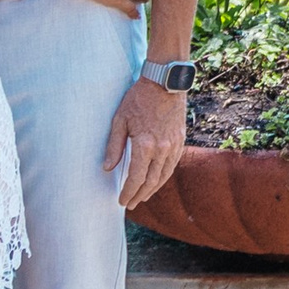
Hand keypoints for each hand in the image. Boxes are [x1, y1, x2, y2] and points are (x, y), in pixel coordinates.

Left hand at [105, 74, 187, 210]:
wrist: (165, 84)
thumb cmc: (138, 99)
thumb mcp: (119, 120)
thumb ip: (114, 146)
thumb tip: (108, 168)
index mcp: (145, 145)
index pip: (136, 178)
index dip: (128, 192)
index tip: (121, 200)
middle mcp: (162, 149)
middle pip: (151, 181)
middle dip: (139, 195)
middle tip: (130, 204)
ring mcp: (174, 145)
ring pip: (164, 175)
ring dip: (152, 189)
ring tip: (142, 196)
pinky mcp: (180, 140)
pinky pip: (172, 164)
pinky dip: (163, 176)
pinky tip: (156, 180)